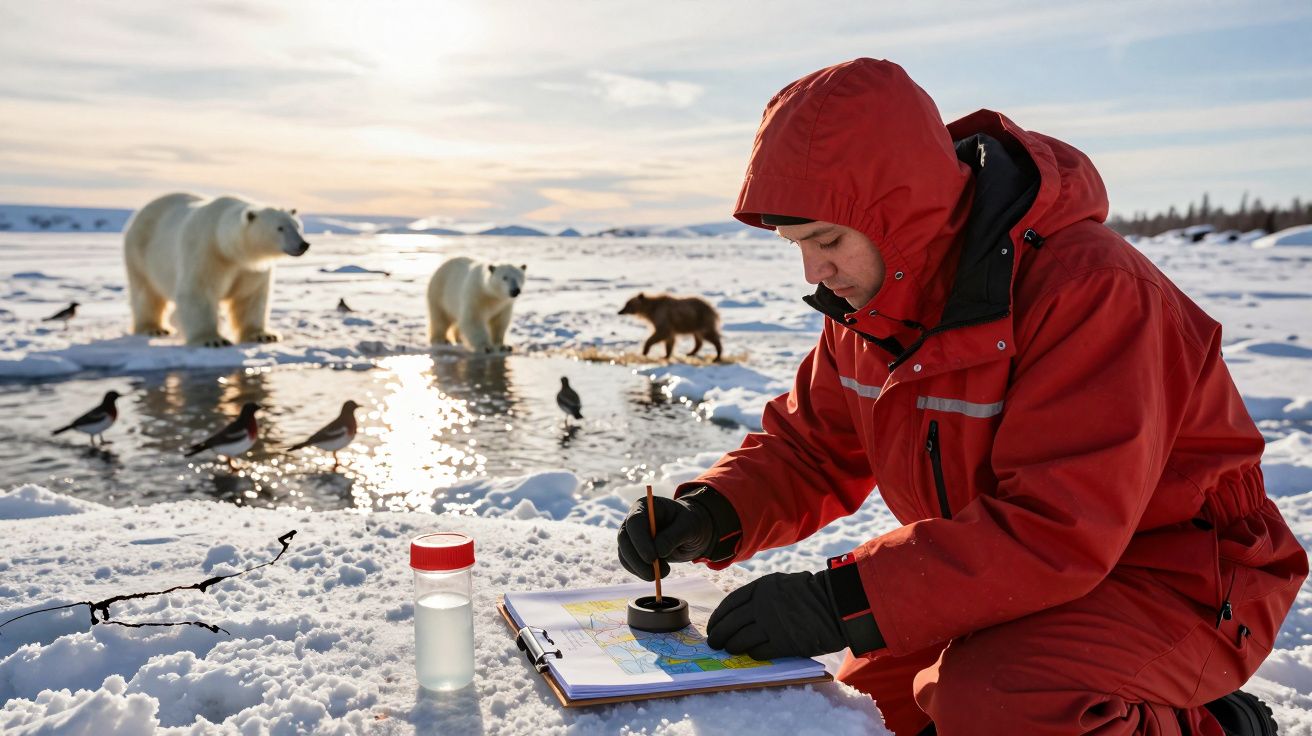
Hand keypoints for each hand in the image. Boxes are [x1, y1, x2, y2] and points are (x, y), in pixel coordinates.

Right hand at [617, 495, 713, 580]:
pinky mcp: (632, 550)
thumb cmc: (691, 523)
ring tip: (665, 572)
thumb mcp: (689, 526)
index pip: (635, 522)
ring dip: (640, 569)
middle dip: (637, 559)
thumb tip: (658, 552)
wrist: (691, 532)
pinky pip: (628, 563)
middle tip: (655, 575)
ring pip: (624, 553)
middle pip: (624, 538)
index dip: (640, 541)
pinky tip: (656, 574)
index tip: (652, 559)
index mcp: (646, 506)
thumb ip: (673, 537)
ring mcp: (631, 535)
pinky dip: (639, 572)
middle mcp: (634, 518)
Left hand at [706, 571, 847, 659]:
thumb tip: (738, 615)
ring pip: (740, 639)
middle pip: (730, 623)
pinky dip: (752, 654)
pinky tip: (751, 654)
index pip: (729, 604)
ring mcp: (772, 624)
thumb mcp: (780, 584)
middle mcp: (762, 604)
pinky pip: (758, 651)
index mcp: (761, 587)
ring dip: (732, 647)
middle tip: (715, 643)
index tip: (713, 626)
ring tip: (730, 650)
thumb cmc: (809, 595)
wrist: (836, 604)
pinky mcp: (783, 642)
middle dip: (719, 635)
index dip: (718, 617)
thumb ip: (759, 596)